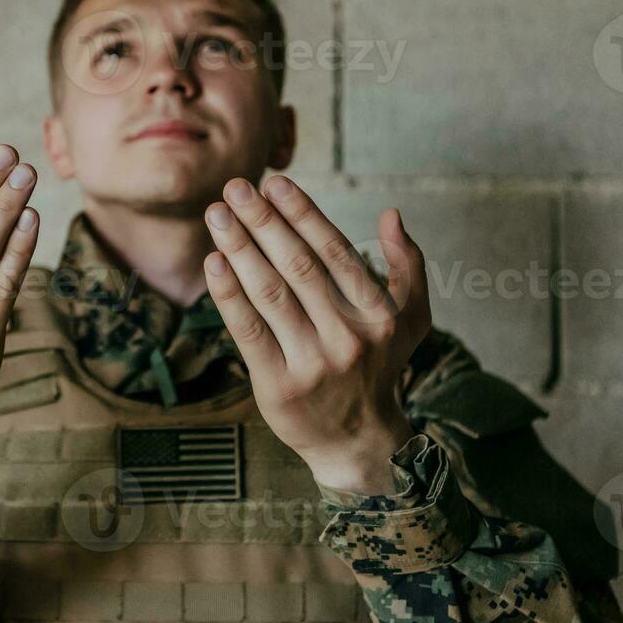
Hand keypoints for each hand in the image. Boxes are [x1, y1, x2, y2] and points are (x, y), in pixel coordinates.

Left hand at [201, 174, 430, 491]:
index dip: (302, 213)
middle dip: (263, 221)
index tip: (274, 182)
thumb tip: (392, 214)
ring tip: (217, 215)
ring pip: (269, 294)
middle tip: (236, 187)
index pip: (334, 252)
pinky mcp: (278, 385)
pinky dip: (228, 295)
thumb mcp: (410, 318)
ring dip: (239, 249)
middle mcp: (348, 337)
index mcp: (380, 314)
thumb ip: (407, 265)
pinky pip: (248, 331)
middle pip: (297, 267)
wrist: (357, 440)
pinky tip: (213, 263)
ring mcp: (312, 363)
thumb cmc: (379, 365)